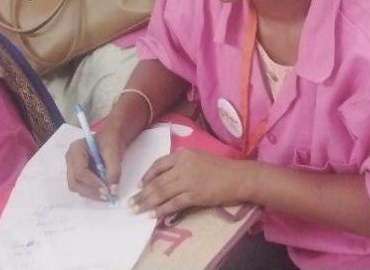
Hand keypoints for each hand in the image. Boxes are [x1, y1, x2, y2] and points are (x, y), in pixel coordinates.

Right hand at [66, 129, 124, 200]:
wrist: (112, 137)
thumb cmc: (111, 140)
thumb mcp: (114, 152)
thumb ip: (113, 171)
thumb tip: (113, 190)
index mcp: (76, 149)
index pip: (80, 171)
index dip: (93, 182)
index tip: (107, 189)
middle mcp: (71, 160)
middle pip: (74, 182)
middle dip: (90, 190)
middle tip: (106, 195)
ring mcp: (73, 168)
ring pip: (77, 187)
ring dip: (92, 193)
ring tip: (107, 194)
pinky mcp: (78, 175)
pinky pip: (82, 187)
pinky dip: (92, 192)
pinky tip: (104, 192)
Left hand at [131, 150, 246, 219]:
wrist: (238, 177)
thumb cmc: (221, 168)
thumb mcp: (199, 157)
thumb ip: (183, 162)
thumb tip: (168, 174)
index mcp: (183, 154)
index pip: (159, 164)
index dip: (147, 176)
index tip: (140, 185)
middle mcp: (183, 165)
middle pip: (157, 181)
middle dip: (142, 194)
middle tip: (131, 203)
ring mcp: (188, 180)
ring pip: (162, 193)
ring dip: (147, 203)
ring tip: (137, 210)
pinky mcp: (194, 195)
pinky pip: (173, 204)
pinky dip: (161, 210)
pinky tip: (153, 215)